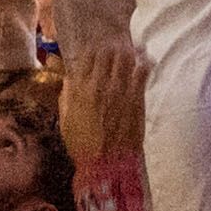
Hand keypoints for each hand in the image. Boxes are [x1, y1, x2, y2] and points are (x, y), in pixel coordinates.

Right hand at [58, 44, 145, 161]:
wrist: (108, 164)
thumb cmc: (84, 145)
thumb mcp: (65, 120)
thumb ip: (66, 96)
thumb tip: (70, 79)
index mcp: (80, 88)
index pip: (88, 56)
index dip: (93, 50)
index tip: (97, 49)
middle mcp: (100, 84)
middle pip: (107, 52)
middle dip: (111, 47)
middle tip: (115, 46)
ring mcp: (120, 90)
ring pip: (125, 57)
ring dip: (128, 51)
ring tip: (131, 49)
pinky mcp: (137, 98)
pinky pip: (142, 72)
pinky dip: (144, 63)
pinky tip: (145, 61)